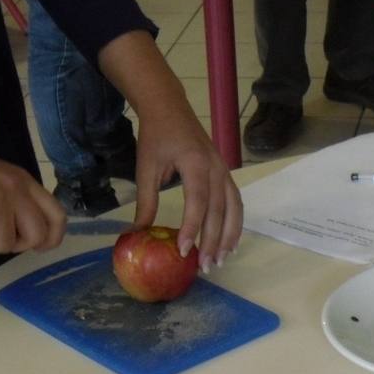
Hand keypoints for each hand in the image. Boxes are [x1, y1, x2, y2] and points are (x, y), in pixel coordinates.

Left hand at [97, 30, 242, 270]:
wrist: (170, 107)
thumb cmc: (156, 136)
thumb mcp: (145, 168)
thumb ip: (145, 203)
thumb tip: (137, 235)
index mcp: (195, 162)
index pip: (198, 201)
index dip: (192, 227)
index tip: (183, 250)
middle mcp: (215, 167)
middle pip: (219, 210)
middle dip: (212, 240)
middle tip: (204, 266)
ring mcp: (224, 171)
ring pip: (234, 209)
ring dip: (228, 237)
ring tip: (220, 260)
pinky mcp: (226, 174)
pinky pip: (236, 203)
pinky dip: (235, 225)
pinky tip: (230, 243)